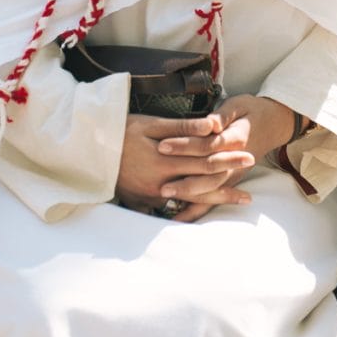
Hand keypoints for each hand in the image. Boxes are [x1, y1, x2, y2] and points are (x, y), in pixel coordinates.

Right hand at [116, 112, 255, 220]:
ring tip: (239, 200)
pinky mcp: (140, 203)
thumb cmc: (119, 130)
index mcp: (165, 161)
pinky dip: (187, 210)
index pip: (205, 161)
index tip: (249, 157)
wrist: (86, 151)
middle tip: (250, 189)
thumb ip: (182, 127)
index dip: (228, 159)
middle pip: (202, 185)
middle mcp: (160, 183)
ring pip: (189, 201)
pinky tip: (202, 212)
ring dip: (214, 200)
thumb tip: (213, 126)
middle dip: (228, 184)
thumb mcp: (150, 124)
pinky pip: (168, 210)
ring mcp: (150, 197)